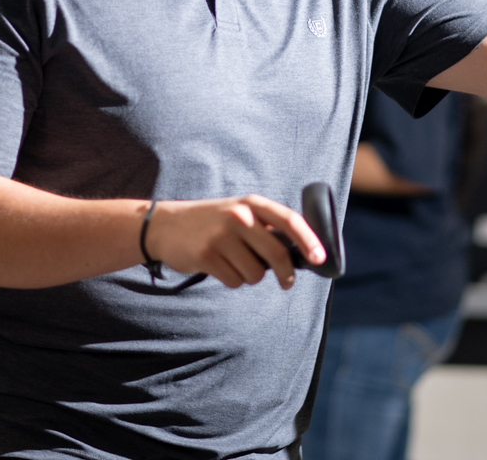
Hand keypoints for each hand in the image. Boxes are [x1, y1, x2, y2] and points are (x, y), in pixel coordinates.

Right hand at [143, 195, 325, 289]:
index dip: (308, 241)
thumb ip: (265, 228)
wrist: (167, 225)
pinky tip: (218, 266)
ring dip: (249, 276)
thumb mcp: (239, 212)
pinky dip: (231, 280)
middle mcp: (239, 216)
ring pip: (255, 274)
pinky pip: (234, 281)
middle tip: (287, 282)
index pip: (289, 220)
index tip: (319, 259)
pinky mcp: (207, 256)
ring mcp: (221, 236)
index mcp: (252, 203)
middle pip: (277, 254)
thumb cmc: (212, 222)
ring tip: (233, 262)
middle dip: (286, 274)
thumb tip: (300, 254)